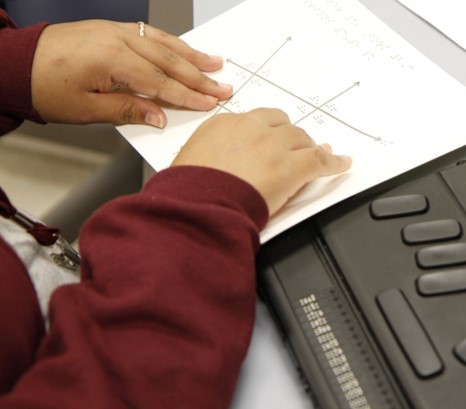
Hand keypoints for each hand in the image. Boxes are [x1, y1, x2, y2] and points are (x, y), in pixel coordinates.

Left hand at [31, 20, 231, 127]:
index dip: (188, 95)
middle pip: (168, 60)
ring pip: (163, 43)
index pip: (161, 82)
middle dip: (199, 76)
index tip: (209, 103)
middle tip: (223, 87)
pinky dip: (170, 43)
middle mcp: (116, 40)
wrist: (15, 64)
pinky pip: (149, 34)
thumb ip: (128, 110)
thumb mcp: (87, 110)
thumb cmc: (43, 86)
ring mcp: (114, 31)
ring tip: (215, 64)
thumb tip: (159, 117)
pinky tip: (183, 49)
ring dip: (191, 55)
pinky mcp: (109, 30)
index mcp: (111, 60)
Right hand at [171, 108, 351, 214]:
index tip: (272, 138)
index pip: (254, 121)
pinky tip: (342, 164)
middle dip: (290, 137)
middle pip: (282, 125)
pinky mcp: (293, 166)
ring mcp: (274, 145)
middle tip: (296, 147)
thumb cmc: (188, 192)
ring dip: (309, 148)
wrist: (197, 205)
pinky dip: (334, 162)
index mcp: (223, 125)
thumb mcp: (190, 163)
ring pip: (302, 140)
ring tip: (318, 156)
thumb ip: (209, 156)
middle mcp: (251, 129)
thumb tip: (214, 166)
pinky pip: (321, 160)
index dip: (268, 132)